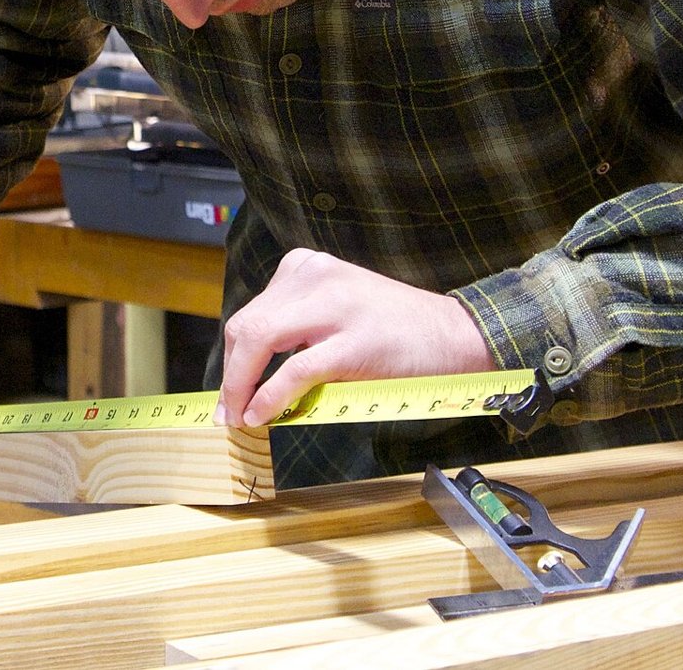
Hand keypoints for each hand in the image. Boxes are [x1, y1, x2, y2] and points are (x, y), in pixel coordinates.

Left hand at [216, 249, 494, 425]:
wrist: (456, 336)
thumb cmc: (394, 331)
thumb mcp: (335, 311)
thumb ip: (295, 329)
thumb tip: (247, 378)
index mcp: (308, 266)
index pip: (251, 313)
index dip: (233, 359)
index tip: (230, 392)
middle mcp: (316, 275)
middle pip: (247, 325)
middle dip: (231, 375)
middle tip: (227, 412)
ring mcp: (335, 306)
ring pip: (261, 340)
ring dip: (241, 386)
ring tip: (239, 417)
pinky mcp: (353, 342)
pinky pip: (295, 370)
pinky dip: (270, 395)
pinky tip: (261, 415)